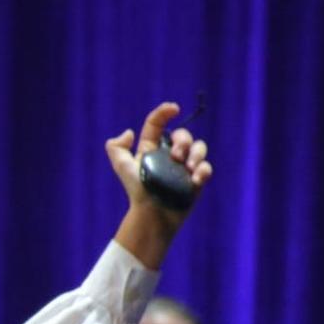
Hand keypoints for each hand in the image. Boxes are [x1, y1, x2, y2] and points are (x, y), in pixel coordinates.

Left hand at [108, 102, 211, 265]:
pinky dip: (203, 170)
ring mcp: (184, 166)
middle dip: (183, 140)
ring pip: (199, 147)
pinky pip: (206, 167)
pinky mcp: (196, 179)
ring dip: (197, 153)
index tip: (174, 108)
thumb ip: (116, 148)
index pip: (157, 124)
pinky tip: (195, 179)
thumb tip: (129, 132)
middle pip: (183, 135)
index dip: (165, 112)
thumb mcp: (122, 167)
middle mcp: (169, 154)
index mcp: (151, 148)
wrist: (152, 215)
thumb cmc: (137, 192)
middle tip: (176, 156)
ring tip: (188, 167)